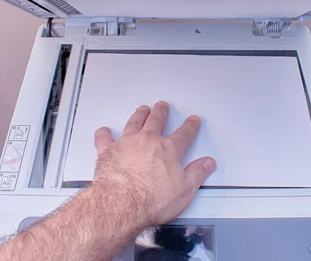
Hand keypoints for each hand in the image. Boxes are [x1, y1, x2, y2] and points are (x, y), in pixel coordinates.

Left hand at [92, 101, 215, 227]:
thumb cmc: (151, 200)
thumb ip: (197, 173)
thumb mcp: (185, 190)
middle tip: (162, 106)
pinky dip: (104, 134)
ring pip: (134, 123)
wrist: (122, 204)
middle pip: (156, 121)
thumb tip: (207, 163)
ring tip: (141, 109)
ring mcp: (127, 144)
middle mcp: (148, 141)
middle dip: (161, 112)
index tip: (192, 121)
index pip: (184, 134)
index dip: (190, 127)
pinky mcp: (108, 152)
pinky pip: (104, 138)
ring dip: (139, 115)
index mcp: (168, 149)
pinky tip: (104, 131)